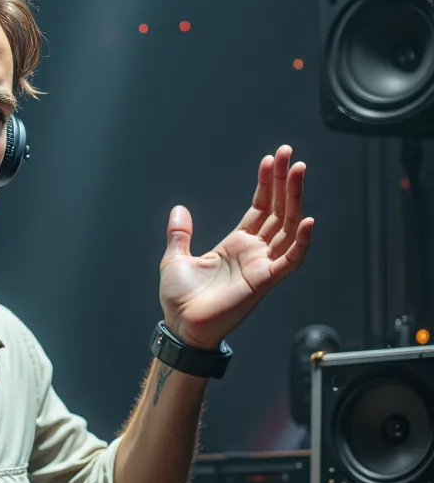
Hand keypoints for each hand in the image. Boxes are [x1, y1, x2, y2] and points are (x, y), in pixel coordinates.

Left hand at [158, 145, 313, 350]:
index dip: (266, 183)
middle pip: (277, 210)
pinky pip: (290, 260)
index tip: (271, 159)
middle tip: (289, 154)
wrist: (182, 327)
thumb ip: (180, 233)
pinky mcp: (264, 281)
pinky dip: (301, 242)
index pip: (260, 207)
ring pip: (287, 226)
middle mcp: (254, 252)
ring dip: (295, 199)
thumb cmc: (180, 301)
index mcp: (236, 244)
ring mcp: (262, 265)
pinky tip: (307, 220)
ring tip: (298, 170)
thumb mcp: (175, 258)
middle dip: (284, 181)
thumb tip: (178, 209)